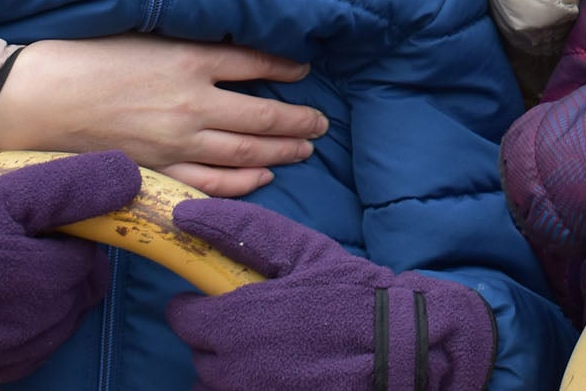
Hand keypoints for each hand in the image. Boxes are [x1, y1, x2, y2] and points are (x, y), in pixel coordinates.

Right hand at [0, 37, 327, 196]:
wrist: (33, 97)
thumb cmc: (82, 56)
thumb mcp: (144, 32)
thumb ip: (187, 44)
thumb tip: (225, 47)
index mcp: (189, 59)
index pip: (257, 63)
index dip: (287, 68)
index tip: (305, 71)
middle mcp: (192, 103)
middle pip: (262, 116)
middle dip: (298, 121)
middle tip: (320, 123)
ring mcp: (175, 142)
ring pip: (245, 153)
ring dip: (282, 151)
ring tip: (305, 148)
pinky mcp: (156, 170)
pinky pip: (211, 182)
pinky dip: (243, 183)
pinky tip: (262, 178)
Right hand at [0, 150, 137, 379]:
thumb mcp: (14, 193)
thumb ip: (74, 187)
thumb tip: (131, 177)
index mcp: (56, 278)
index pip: (88, 258)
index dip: (66, 240)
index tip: (37, 229)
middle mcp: (44, 322)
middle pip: (77, 291)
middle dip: (59, 269)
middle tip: (17, 250)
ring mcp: (19, 349)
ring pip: (57, 320)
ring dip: (43, 300)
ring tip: (1, 276)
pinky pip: (30, 350)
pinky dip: (23, 330)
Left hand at [167, 197, 495, 390]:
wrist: (403, 350)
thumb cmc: (352, 296)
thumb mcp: (303, 251)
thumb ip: (242, 230)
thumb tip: (184, 212)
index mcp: (233, 322)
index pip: (183, 319)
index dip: (198, 305)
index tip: (218, 299)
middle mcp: (231, 369)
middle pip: (200, 355)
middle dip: (219, 337)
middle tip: (255, 323)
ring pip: (216, 384)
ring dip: (231, 370)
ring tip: (268, 354)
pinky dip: (253, 386)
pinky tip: (281, 374)